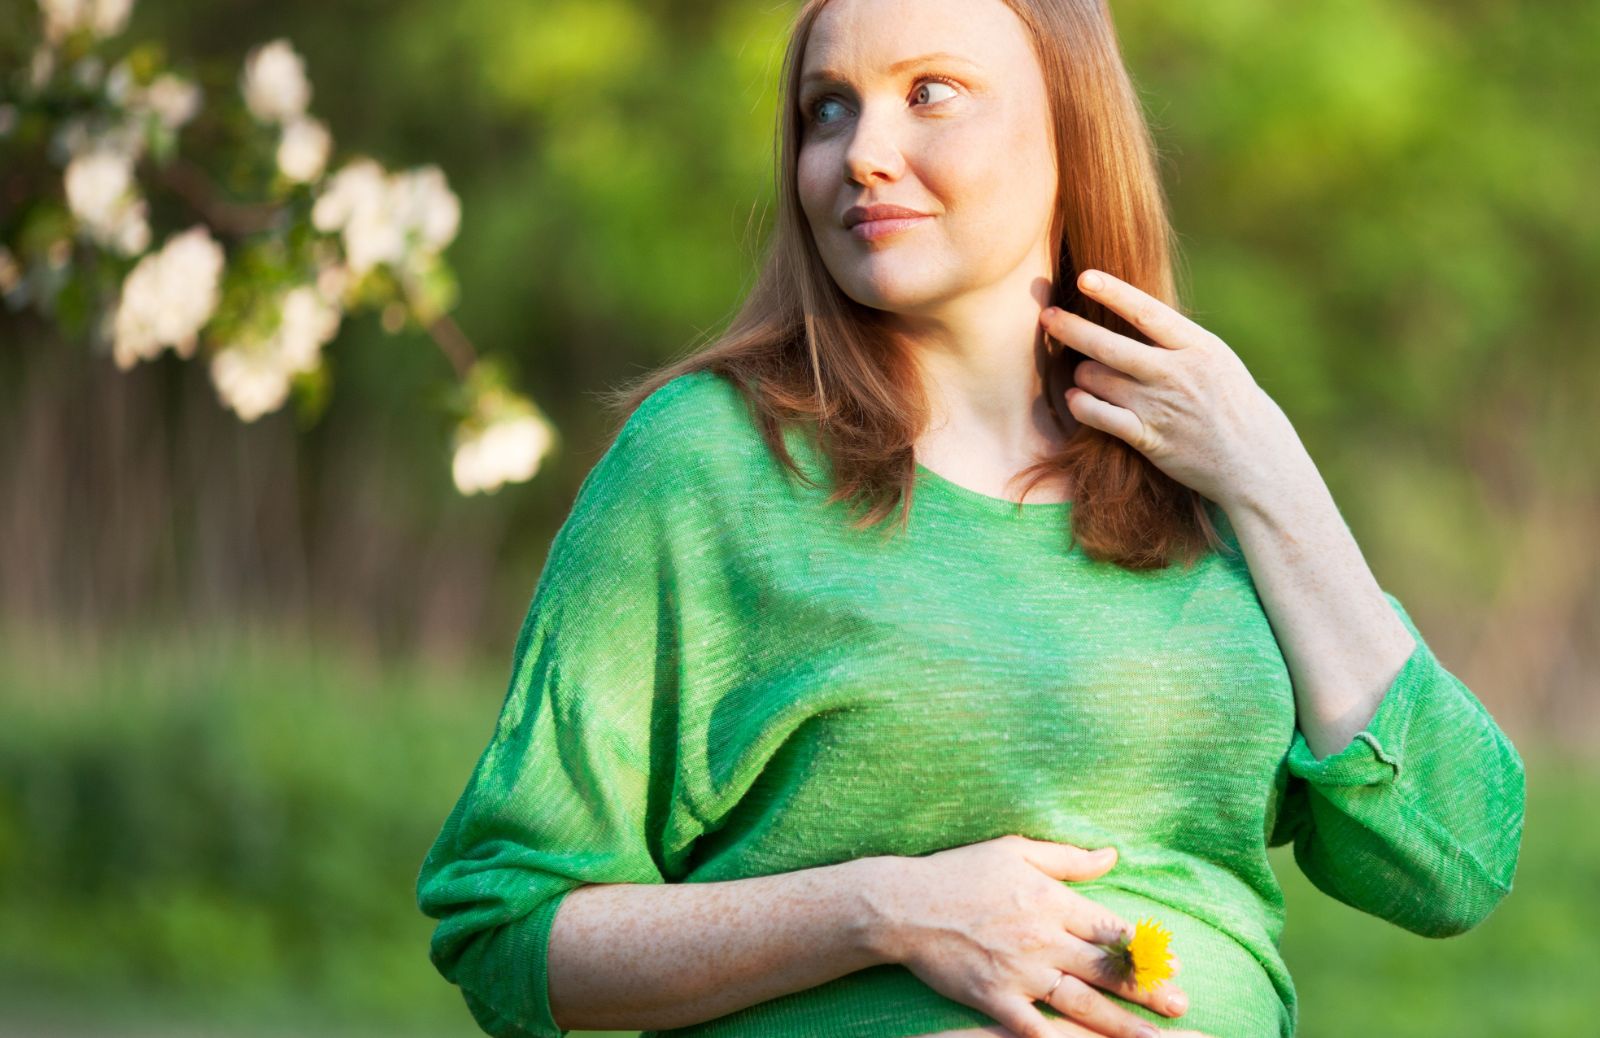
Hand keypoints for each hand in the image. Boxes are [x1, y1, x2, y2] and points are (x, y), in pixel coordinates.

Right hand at [861, 835, 1205, 1037]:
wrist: (904, 905)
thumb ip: (1068, 857)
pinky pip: (1033, 1028)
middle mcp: (1043, 939)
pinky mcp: (994, 998)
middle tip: (1182, 1005)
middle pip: (1107, 970)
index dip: (1146, 947)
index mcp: (1052, 901)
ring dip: (1122, 1024)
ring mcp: (1019, 972)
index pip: (1111, 928)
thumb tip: (1112, 854)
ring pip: (1083, 1003)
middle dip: (1148, 989)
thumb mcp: (1015, 850)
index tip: (1174, 961)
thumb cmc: (960, 872)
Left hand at [1038, 269, 1309, 514]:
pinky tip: (1076, 399)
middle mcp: (1177, 374)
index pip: (1148, 313)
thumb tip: (1133, 312)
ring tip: (1082, 374)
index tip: (1084, 277)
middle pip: (1109, 345)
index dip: (1113, 292)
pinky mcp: (1149, 439)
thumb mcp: (1216, 361)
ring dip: (1081, 374)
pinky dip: (1081, 405)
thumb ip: (1177, 340)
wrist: (1255, 461)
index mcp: (1198, 348)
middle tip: (1047, 316)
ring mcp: (1161, 407)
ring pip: (1098, 379)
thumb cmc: (1232, 405)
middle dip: (1072, 328)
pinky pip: (1099, 416)